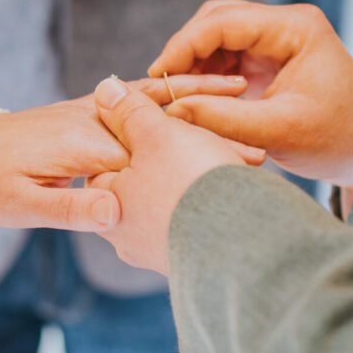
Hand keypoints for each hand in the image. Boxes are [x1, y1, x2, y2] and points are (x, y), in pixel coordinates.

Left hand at [0, 75, 253, 230]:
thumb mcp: (22, 206)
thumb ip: (70, 210)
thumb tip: (113, 214)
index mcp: (85, 143)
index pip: (155, 147)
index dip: (201, 152)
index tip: (247, 158)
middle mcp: (92, 121)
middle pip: (164, 116)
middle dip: (211, 117)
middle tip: (261, 131)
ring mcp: (91, 116)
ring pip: (154, 105)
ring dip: (196, 102)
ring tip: (241, 100)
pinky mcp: (88, 120)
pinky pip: (136, 106)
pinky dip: (170, 101)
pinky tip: (196, 108)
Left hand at [88, 77, 245, 273]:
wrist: (246, 243)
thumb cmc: (193, 183)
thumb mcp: (158, 134)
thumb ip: (130, 111)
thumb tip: (105, 90)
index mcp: (108, 201)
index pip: (113, 154)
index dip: (140, 129)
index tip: (167, 119)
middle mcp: (127, 235)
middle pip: (146, 177)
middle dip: (174, 152)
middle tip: (203, 136)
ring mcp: (159, 252)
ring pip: (175, 197)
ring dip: (198, 175)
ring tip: (228, 157)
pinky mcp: (191, 262)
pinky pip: (196, 220)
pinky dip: (212, 200)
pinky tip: (233, 187)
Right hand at [148, 0, 352, 185]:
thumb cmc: (334, 138)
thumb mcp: (279, 132)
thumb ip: (225, 120)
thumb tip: (172, 109)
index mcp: (295, 27)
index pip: (223, 21)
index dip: (184, 45)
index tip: (159, 75)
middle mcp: (284, 23)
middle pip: (215, 20)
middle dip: (184, 52)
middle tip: (162, 86)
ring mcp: (274, 38)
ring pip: (215, 37)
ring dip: (192, 64)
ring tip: (176, 97)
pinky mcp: (266, 57)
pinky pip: (223, 55)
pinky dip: (204, 75)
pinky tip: (193, 100)